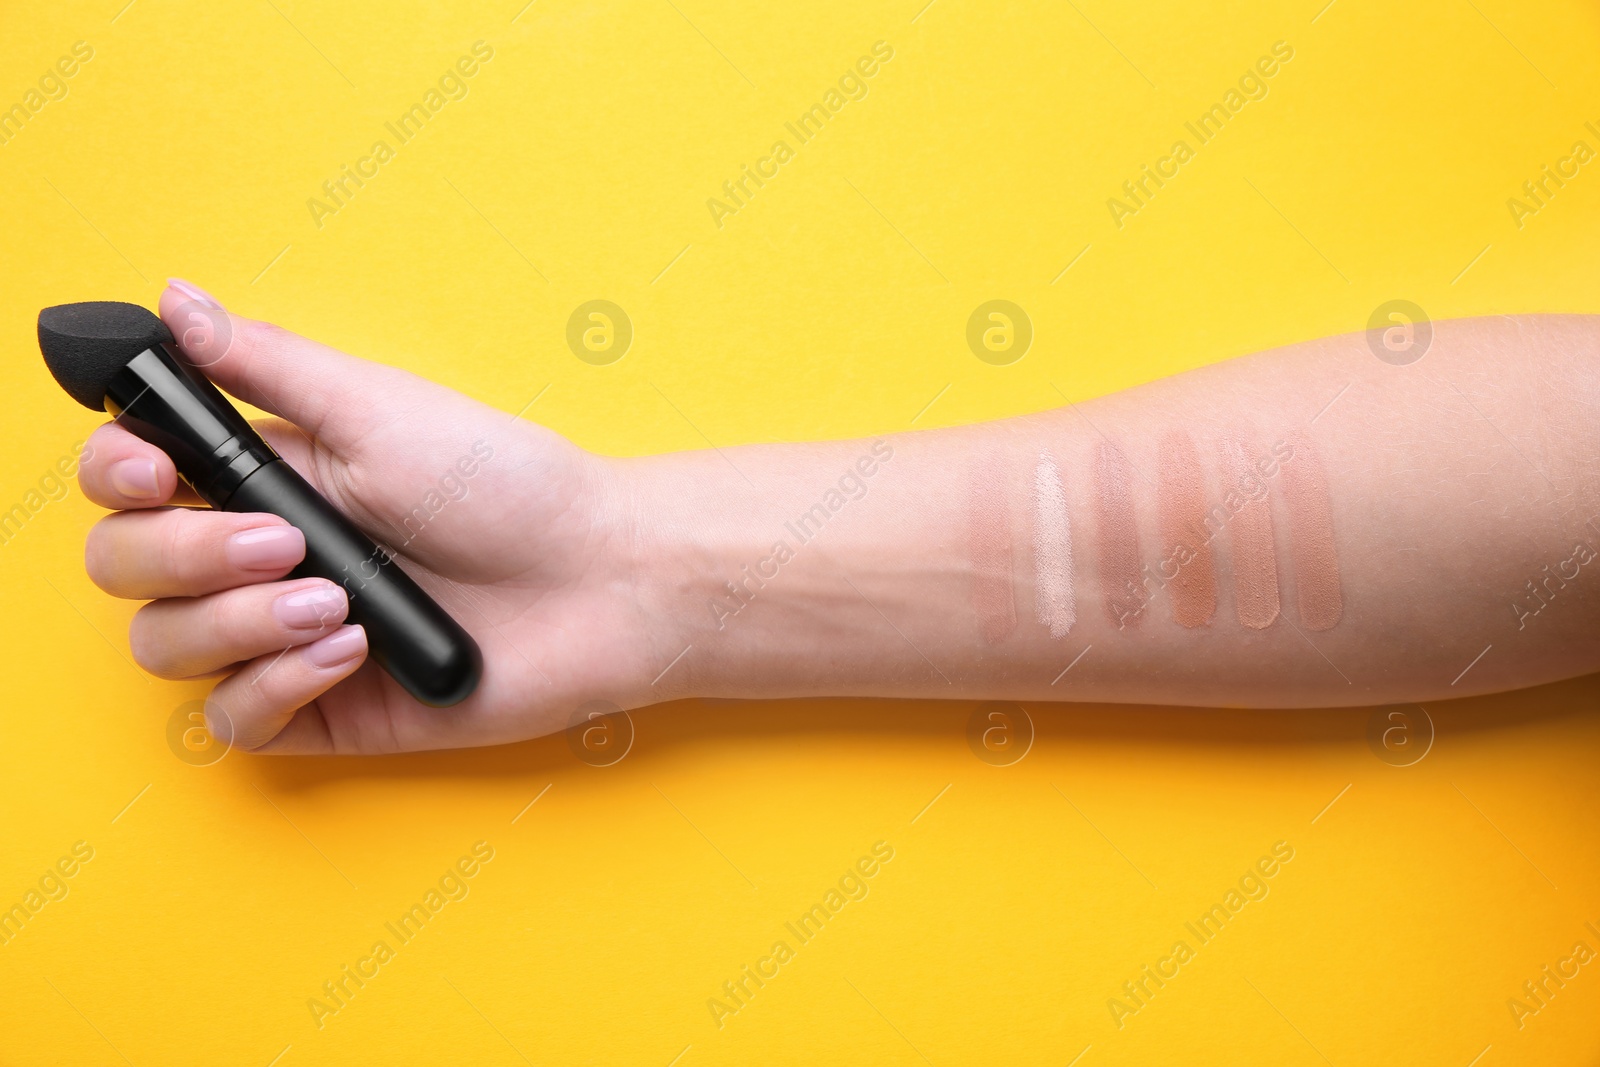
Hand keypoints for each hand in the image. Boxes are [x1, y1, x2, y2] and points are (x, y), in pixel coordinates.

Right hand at [79, 282, 663, 752]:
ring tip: (340, 605)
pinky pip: (231, 719)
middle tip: (292, 542)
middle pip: (127, 566)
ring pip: (165, 646)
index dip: (117, 475)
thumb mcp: (382, 408)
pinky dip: (275, 686)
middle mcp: (261, 555)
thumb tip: (173, 298)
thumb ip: (266, 363)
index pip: (131, 479)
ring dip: (236, 624)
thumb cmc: (508, 486)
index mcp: (267, 473)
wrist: (595, 582)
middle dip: (188, 555)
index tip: (158, 473)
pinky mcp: (320, 706)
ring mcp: (283, 635)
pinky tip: (352, 653)